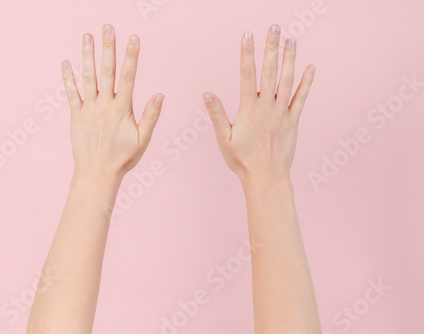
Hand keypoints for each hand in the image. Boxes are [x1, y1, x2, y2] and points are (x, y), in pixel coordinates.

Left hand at [61, 24, 163, 180]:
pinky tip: (66, 63)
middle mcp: (104, 105)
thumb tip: (160, 94)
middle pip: (107, 70)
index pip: (128, 76)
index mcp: (122, 109)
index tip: (133, 38)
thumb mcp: (143, 140)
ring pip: (88, 77)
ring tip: (87, 36)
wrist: (97, 173)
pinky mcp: (76, 116)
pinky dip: (68, 78)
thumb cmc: (123, 159)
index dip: (131, 56)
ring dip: (87, 55)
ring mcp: (88, 109)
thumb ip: (151, 116)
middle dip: (108, 47)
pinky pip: (71, 93)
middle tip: (108, 27)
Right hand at [203, 24, 314, 184]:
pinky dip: (307, 82)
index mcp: (249, 109)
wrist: (266, 178)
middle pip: (270, 71)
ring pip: (287, 80)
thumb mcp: (223, 139)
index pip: (247, 75)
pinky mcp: (293, 121)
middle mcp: (268, 107)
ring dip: (290, 58)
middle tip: (275, 28)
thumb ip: (216, 115)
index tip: (248, 35)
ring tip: (292, 39)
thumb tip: (207, 94)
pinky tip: (311, 67)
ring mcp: (283, 113)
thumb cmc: (242, 160)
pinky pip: (302, 98)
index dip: (247, 53)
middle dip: (271, 47)